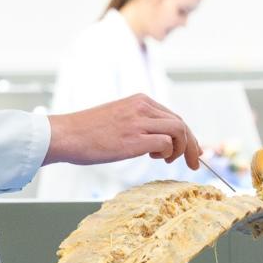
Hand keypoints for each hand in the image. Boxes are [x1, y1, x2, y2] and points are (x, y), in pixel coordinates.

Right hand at [46, 94, 200, 170]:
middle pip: (181, 123)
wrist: (66, 134)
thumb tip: (159, 142)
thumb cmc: (87, 132)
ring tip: (167, 160)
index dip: (187, 134)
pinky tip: (155, 157)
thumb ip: (139, 124)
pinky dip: (167, 152)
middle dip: (192, 144)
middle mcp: (142, 107)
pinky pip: (166, 142)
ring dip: (181, 149)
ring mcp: (139, 121)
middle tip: (196, 161)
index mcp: (139, 100)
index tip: (192, 149)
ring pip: (179, 130)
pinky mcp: (134, 138)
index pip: (173, 116)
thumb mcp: (118, 118)